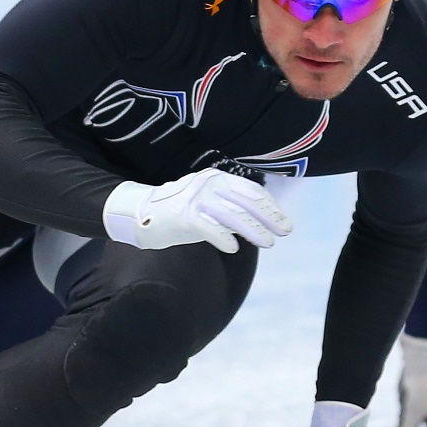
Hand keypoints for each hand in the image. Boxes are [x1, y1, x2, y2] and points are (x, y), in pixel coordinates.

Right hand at [102, 169, 292, 252]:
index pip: (251, 190)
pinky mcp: (184, 216)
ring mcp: (195, 198)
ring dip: (253, 231)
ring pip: (233, 216)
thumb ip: (230, 207)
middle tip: (285, 231)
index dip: (270, 206)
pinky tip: (233, 249)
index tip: (283, 220)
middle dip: (269, 217)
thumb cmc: (179, 211)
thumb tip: (261, 221)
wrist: (141, 213)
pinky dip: (224, 240)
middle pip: (246, 201)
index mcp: (216, 177)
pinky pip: (210, 229)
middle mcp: (208, 184)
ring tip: (267, 242)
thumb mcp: (207, 202)